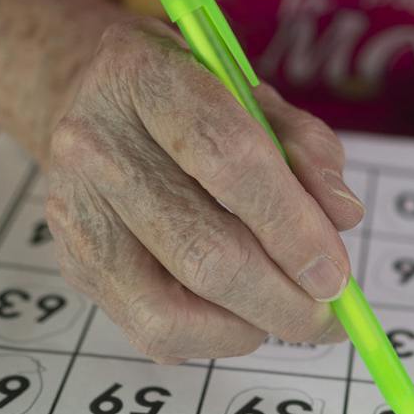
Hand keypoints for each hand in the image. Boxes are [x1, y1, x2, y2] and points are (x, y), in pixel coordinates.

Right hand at [41, 17, 364, 361]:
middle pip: (201, 249)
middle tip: (328, 316)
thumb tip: (342, 218)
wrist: (93, 105)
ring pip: (170, 309)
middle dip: (281, 298)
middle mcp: (93, 141)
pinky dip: (212, 338)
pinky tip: (240, 315)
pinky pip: (150, 331)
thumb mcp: (253, 97)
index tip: (336, 272)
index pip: (226, 157)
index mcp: (144, 75)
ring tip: (289, 315)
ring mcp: (74, 208)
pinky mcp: (71, 262)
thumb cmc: (188, 102)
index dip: (290, 224)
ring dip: (249, 326)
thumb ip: (304, 148)